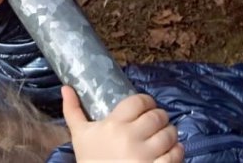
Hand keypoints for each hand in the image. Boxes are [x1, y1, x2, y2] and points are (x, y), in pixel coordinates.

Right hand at [62, 86, 181, 162]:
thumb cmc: (90, 162)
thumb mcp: (79, 136)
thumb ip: (73, 111)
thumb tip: (66, 87)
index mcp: (113, 125)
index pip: (139, 101)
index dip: (146, 102)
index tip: (146, 107)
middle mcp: (130, 137)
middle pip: (157, 116)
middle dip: (160, 118)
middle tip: (156, 123)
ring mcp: (145, 155)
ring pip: (169, 133)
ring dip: (169, 133)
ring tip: (163, 137)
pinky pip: (175, 154)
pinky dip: (176, 151)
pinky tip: (169, 152)